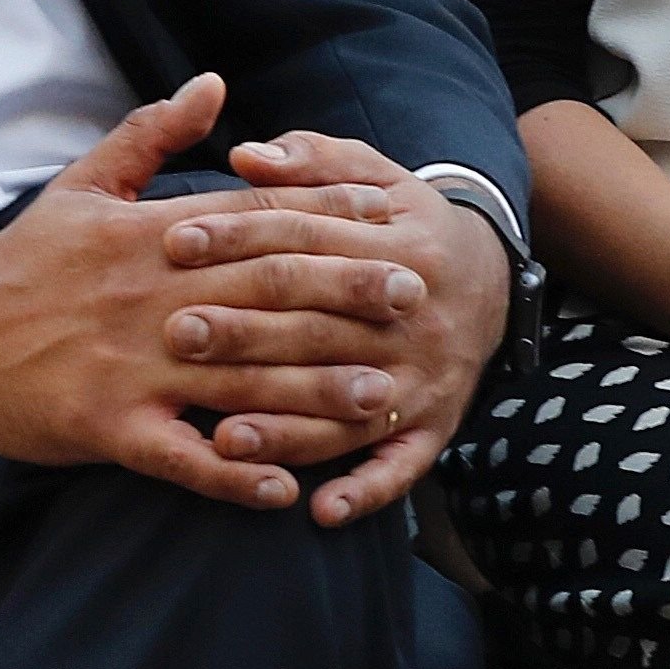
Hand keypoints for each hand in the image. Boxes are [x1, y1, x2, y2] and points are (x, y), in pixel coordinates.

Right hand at [0, 76, 406, 512]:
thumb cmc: (19, 264)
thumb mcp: (82, 184)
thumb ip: (152, 134)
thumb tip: (215, 83)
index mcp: (152, 235)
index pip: (257, 220)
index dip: (331, 219)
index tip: (395, 220)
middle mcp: (151, 297)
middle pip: (267, 292)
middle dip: (348, 295)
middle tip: (417, 300)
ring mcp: (130, 366)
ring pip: (240, 377)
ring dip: (317, 389)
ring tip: (383, 398)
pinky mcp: (104, 426)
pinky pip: (181, 459)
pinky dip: (233, 474)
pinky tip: (284, 489)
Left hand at [172, 130, 514, 523]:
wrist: (494, 279)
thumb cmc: (406, 226)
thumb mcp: (376, 177)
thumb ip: (312, 160)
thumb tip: (245, 157)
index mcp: (399, 243)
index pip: (306, 238)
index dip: (239, 236)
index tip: (175, 240)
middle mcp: (415, 316)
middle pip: (320, 325)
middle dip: (246, 332)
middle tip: (178, 335)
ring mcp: (426, 377)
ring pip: (349, 406)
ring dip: (288, 427)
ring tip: (221, 437)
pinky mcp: (437, 427)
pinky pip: (400, 467)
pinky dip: (363, 491)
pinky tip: (318, 511)